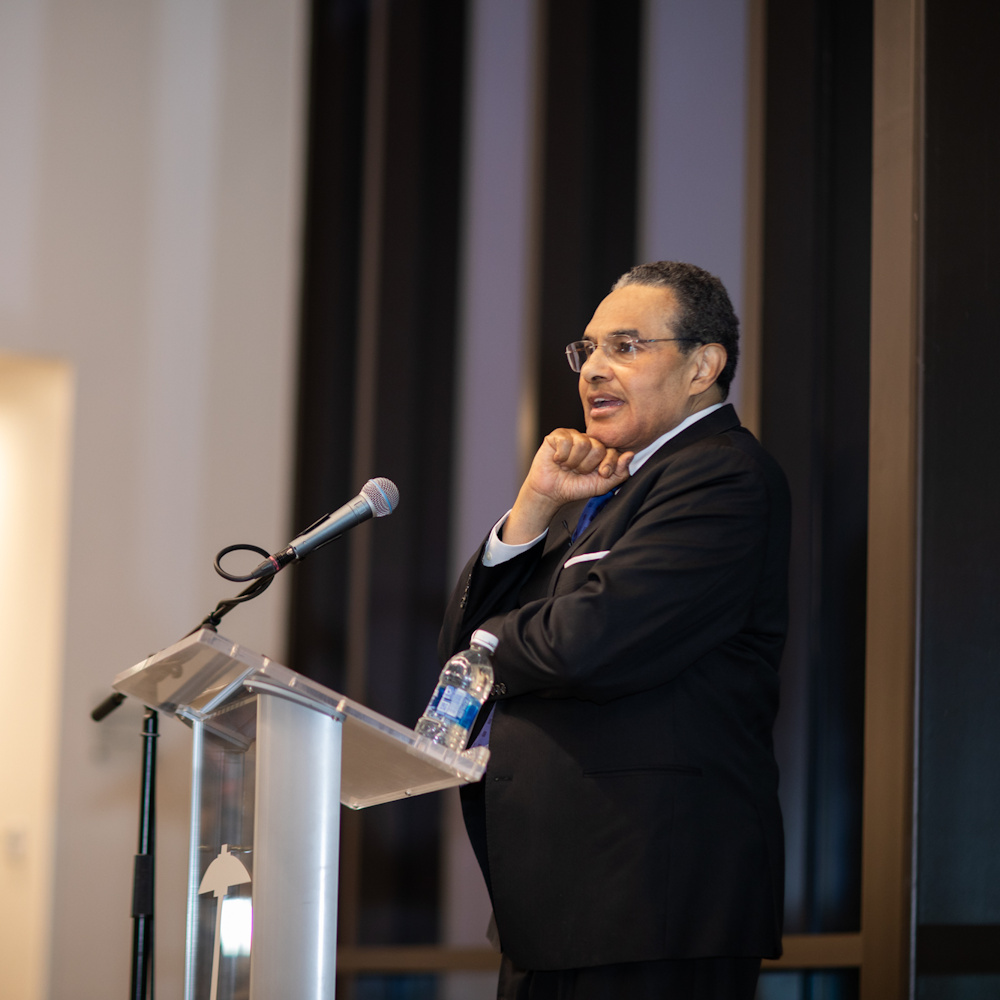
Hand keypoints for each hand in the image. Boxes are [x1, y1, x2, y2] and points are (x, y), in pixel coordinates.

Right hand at [502, 429, 632, 543]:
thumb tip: (630, 455)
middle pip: (598, 447)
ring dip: (574, 462)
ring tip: (567, 466)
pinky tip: (557, 460)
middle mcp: (587, 441)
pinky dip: (561, 456)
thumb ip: (619, 472)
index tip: (601, 474)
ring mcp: (572, 436)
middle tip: (578, 471)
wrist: (551, 493)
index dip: (607, 464)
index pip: (612, 450)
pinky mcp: (557, 436)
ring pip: (583, 443)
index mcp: (599, 450)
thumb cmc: (574, 487)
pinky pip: (566, 441)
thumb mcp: (602, 484)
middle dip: (587, 466)